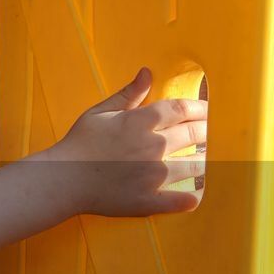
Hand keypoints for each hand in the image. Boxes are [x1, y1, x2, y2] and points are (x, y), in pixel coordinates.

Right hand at [50, 67, 207, 216]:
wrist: (62, 179)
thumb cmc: (78, 144)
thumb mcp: (99, 112)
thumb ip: (128, 94)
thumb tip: (148, 72)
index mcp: (141, 122)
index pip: (181, 109)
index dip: (199, 108)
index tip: (207, 110)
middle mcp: (153, 147)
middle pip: (192, 134)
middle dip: (205, 131)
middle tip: (210, 132)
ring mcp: (153, 175)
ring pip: (193, 166)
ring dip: (202, 161)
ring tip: (205, 159)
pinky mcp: (148, 200)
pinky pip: (179, 200)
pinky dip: (191, 198)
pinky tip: (195, 196)